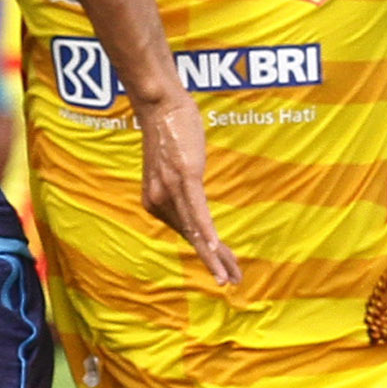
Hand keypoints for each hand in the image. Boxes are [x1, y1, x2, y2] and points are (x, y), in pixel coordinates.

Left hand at [134, 89, 241, 286]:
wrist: (158, 104)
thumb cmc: (169, 131)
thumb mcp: (173, 165)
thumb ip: (181, 184)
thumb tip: (192, 192)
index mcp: (156, 201)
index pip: (187, 233)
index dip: (207, 252)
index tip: (224, 267)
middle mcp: (159, 200)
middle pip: (192, 237)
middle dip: (213, 262)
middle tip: (230, 283)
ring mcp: (171, 189)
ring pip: (196, 229)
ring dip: (214, 255)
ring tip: (228, 277)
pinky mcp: (184, 175)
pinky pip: (197, 209)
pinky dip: (207, 230)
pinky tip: (216, 247)